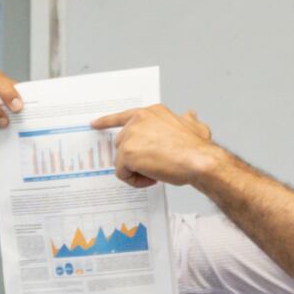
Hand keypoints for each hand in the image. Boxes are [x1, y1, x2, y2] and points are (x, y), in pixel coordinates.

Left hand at [93, 103, 227, 190]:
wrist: (199, 160)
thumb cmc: (198, 147)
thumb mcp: (195, 126)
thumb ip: (187, 119)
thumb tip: (190, 114)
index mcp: (151, 112)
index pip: (123, 116)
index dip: (107, 122)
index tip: (94, 125)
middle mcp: (138, 120)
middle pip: (122, 144)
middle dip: (135, 158)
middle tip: (155, 166)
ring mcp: (130, 136)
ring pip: (122, 160)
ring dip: (137, 171)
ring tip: (158, 173)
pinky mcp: (127, 154)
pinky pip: (122, 174)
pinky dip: (135, 181)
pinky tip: (153, 179)